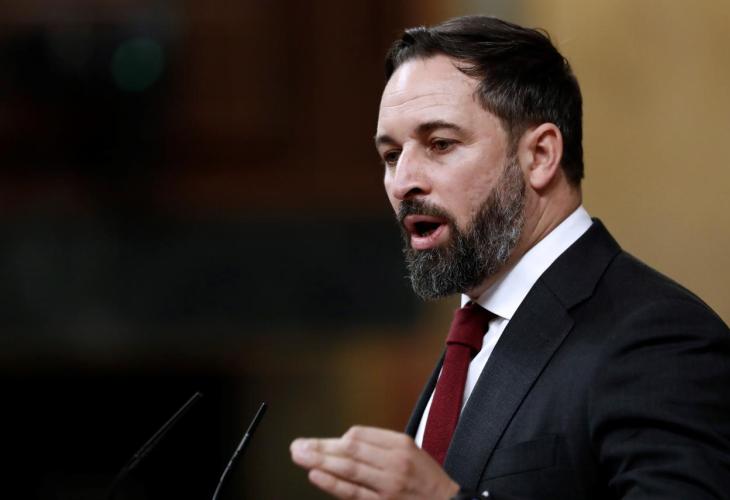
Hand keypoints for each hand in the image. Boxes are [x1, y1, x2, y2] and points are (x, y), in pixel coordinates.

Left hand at [290, 425, 459, 498]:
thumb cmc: (425, 477)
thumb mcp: (409, 449)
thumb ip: (380, 443)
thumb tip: (346, 440)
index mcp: (399, 444)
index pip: (359, 436)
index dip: (335, 439)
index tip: (317, 443)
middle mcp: (393, 463)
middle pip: (349, 450)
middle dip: (320, 447)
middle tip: (298, 446)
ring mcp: (387, 486)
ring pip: (348, 469)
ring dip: (320, 462)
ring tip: (300, 456)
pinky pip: (353, 493)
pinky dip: (333, 484)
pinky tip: (316, 476)